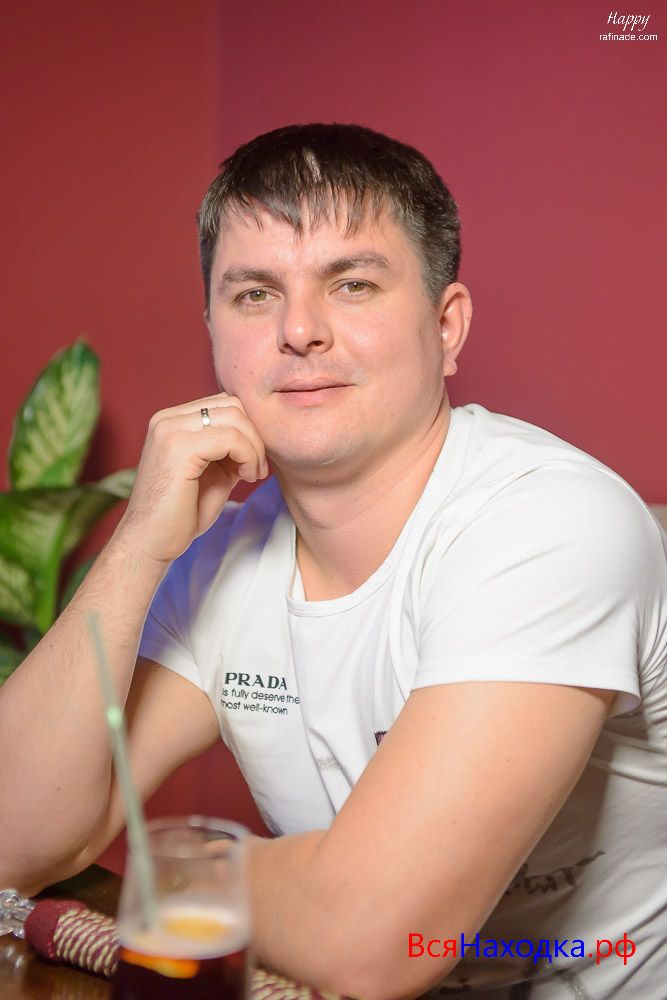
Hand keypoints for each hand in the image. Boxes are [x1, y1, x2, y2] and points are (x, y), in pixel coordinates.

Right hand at [116, 394, 267, 564]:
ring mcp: (170, 430)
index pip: (225, 403)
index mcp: (172, 421)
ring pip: (235, 417)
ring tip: (251, 474)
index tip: (253, 462)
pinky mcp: (178, 448)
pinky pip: (230, 438)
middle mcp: (167, 419)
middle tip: (256, 469)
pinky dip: (248, 456)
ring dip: (254, 447)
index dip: (248, 430)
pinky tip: (244, 478)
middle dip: (255, 436)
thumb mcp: (214, 472)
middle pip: (232, 404)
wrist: (150, 542)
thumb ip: (231, 449)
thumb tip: (259, 435)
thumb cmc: (182, 513)